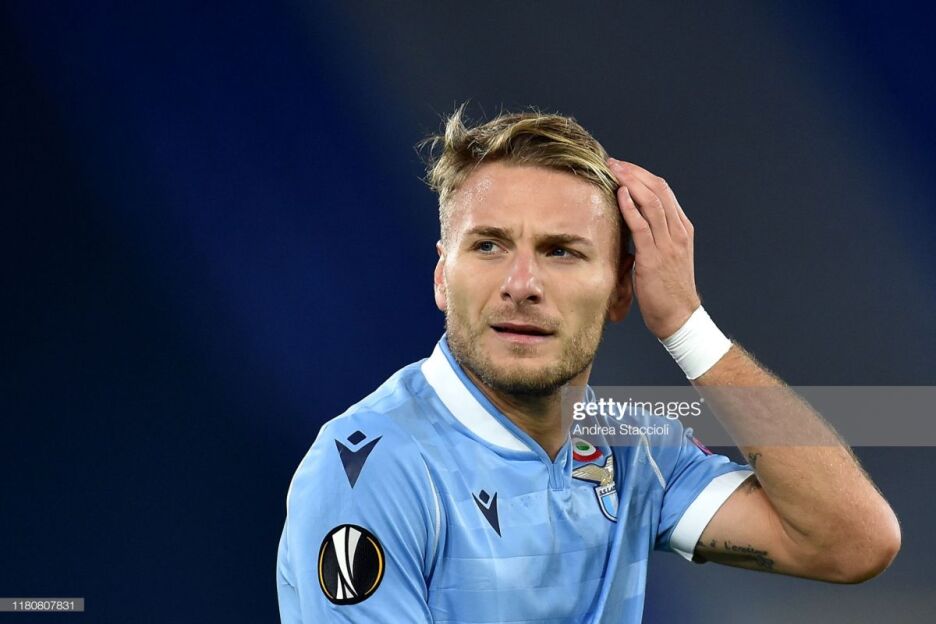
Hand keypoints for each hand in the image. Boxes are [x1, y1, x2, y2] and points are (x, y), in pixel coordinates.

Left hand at [607, 158, 700, 339]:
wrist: (678, 316)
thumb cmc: (667, 289)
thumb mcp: (664, 255)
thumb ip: (652, 236)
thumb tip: (629, 222)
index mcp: (681, 228)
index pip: (663, 191)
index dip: (641, 175)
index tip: (622, 166)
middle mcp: (678, 231)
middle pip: (658, 189)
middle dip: (634, 172)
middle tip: (612, 162)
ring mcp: (668, 243)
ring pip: (652, 202)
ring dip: (630, 182)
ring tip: (613, 170)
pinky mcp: (655, 257)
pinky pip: (643, 225)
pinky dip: (631, 207)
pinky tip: (620, 193)